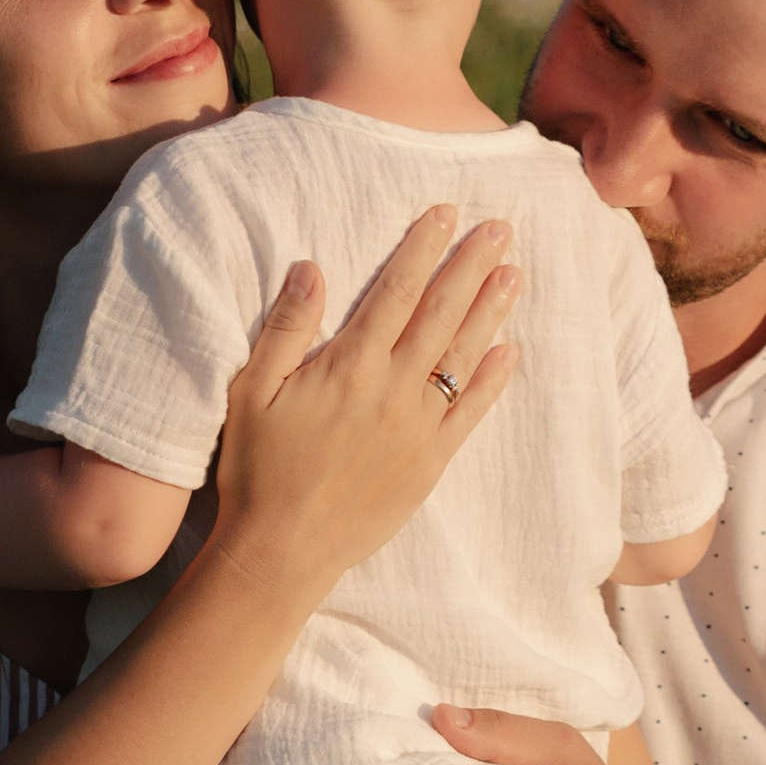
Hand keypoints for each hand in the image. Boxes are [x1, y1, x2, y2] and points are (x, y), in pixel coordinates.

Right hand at [203, 211, 519, 611]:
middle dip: (471, 266)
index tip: (445, 213)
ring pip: (464, 356)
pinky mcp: (430, 464)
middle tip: (501, 227)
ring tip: (514, 273)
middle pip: (441, 314)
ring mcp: (417, 428)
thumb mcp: (252, 391)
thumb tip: (311, 267)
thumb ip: (285, 329)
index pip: (396, 292)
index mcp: (349, 366)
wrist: (282, 550)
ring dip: (491, 311)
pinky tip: (512, 352)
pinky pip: (471, 413)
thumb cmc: (257, 469)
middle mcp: (392, 391)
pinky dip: (494, 381)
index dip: (422, 249)